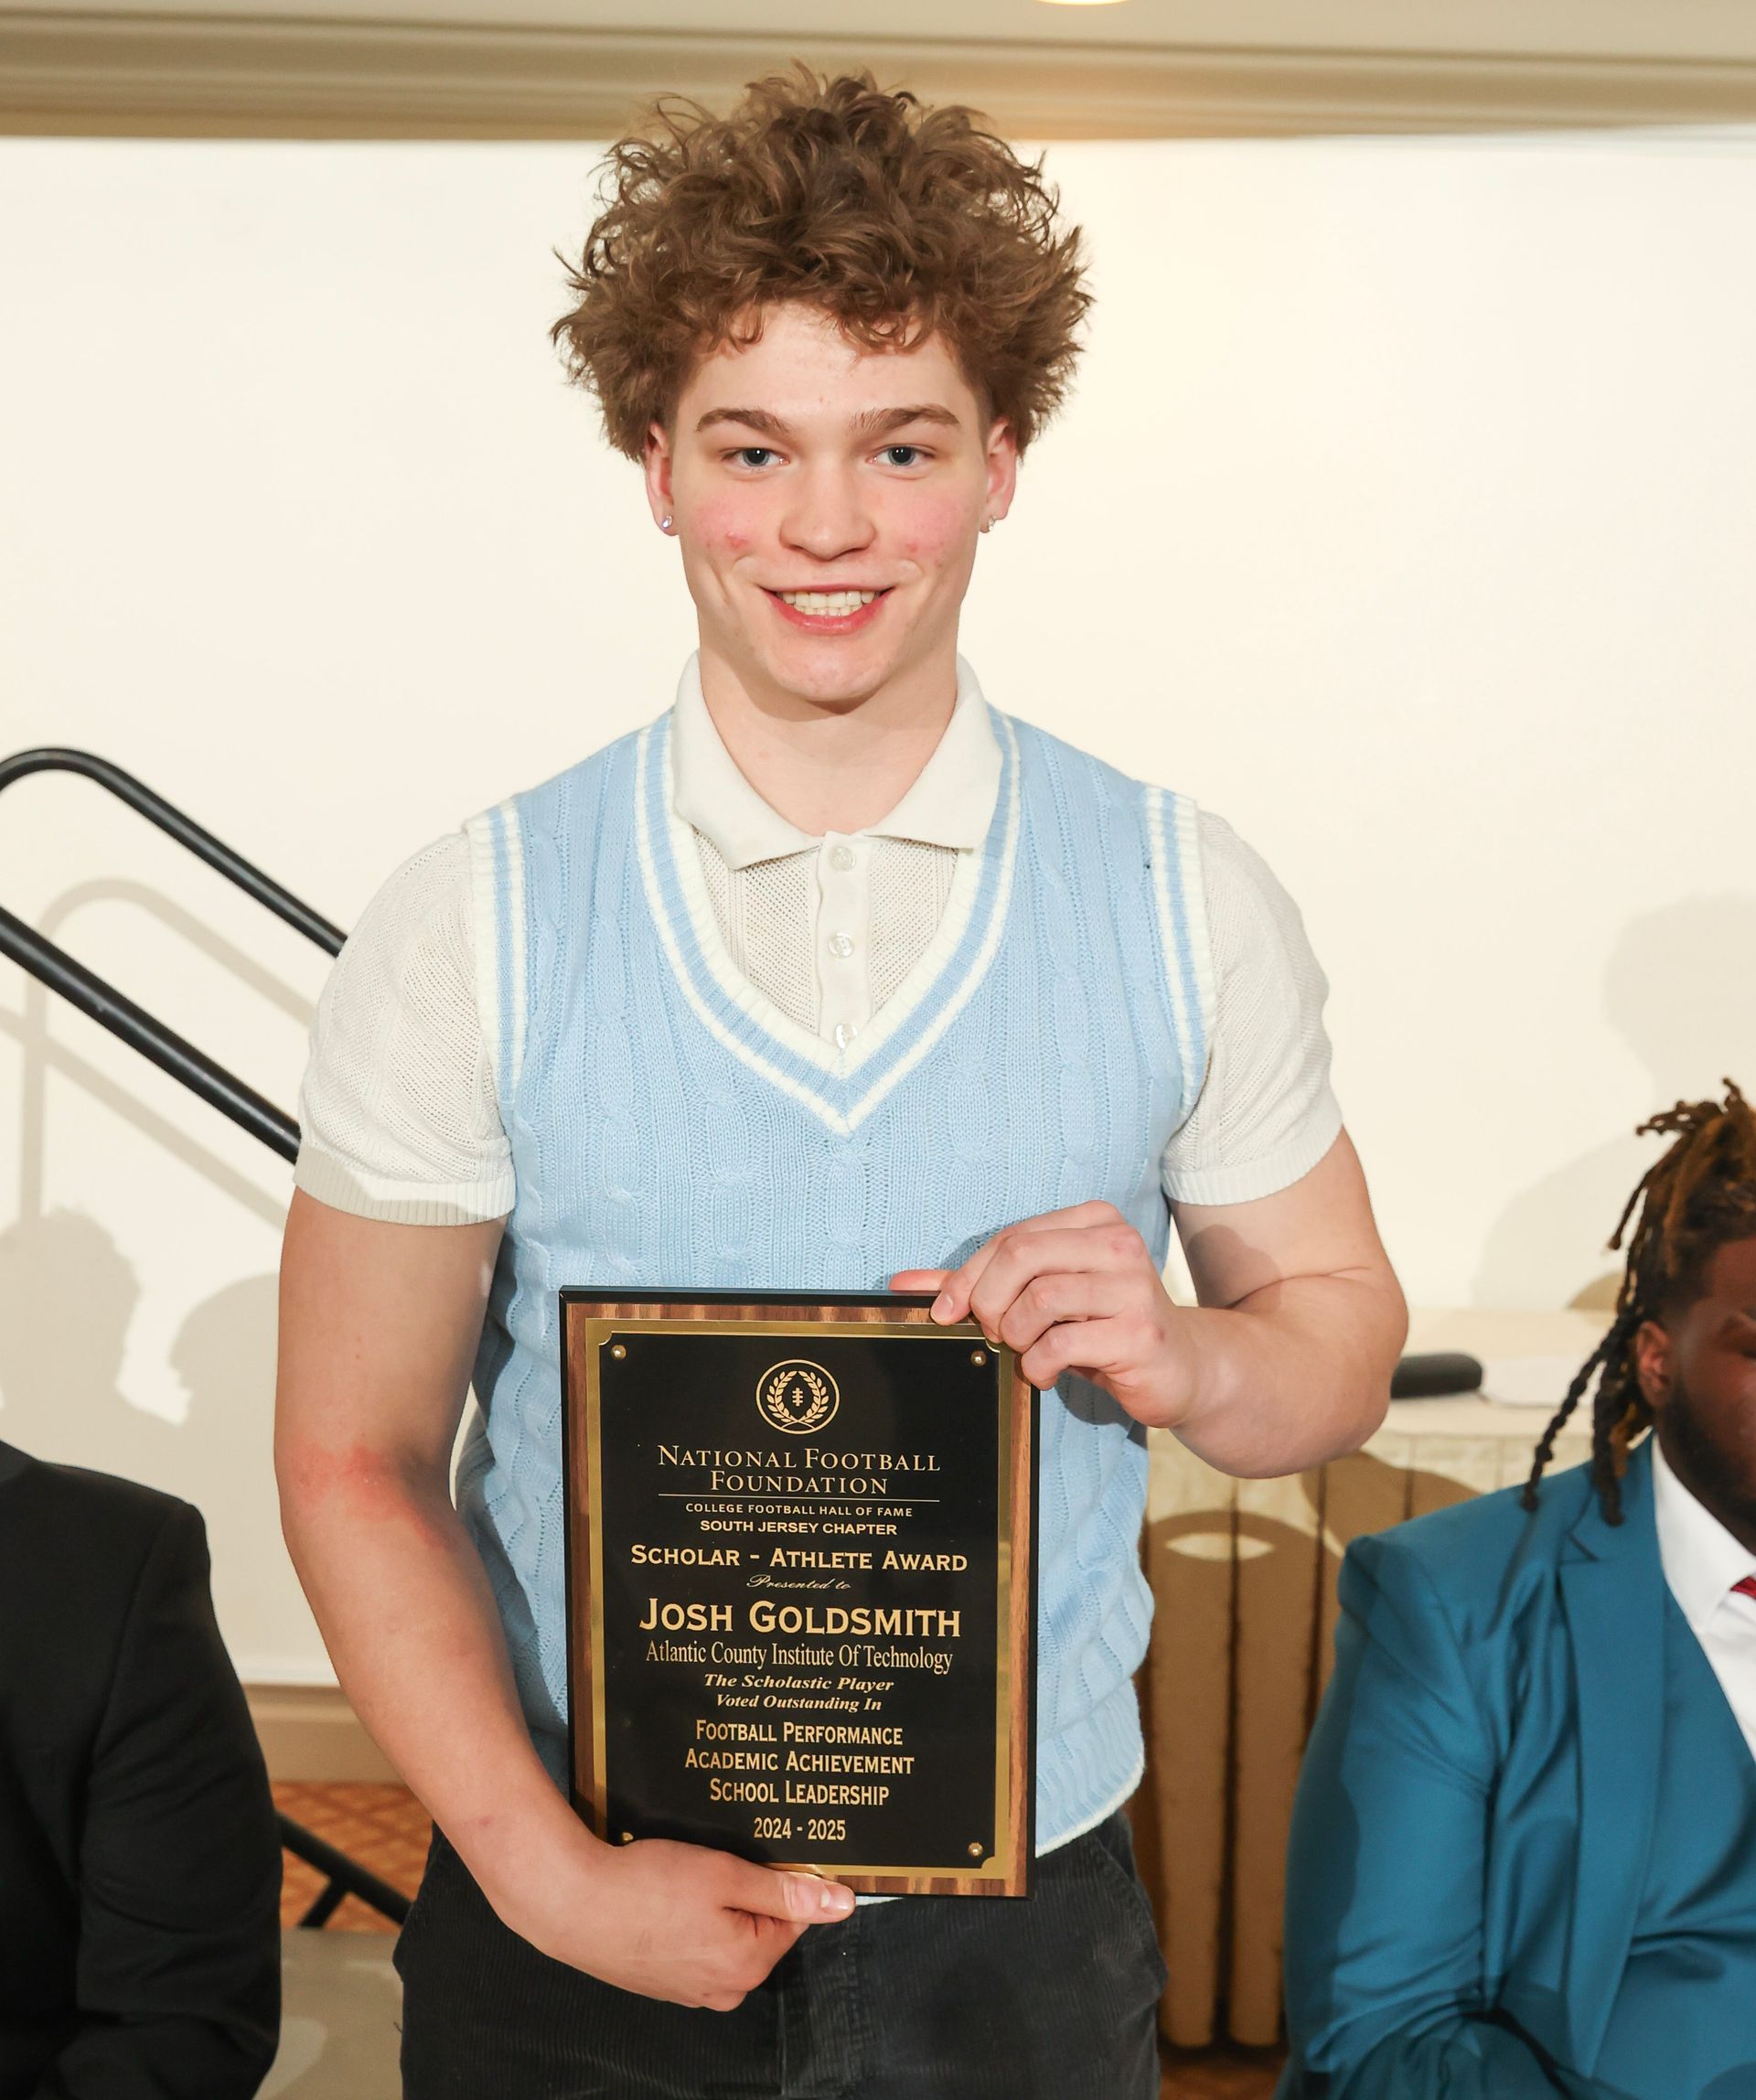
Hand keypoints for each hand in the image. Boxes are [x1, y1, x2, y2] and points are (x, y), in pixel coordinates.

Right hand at [499, 1830, 853, 2009]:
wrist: (573, 1905)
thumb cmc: (649, 1886)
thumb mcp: (724, 1875)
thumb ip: (785, 1892)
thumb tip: (843, 1904)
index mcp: (748, 1964)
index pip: (792, 1918)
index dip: (778, 1880)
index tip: (753, 1855)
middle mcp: (724, 1990)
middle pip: (760, 1931)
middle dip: (745, 1895)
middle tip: (715, 1862)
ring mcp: (690, 1992)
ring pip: (726, 1939)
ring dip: (715, 1909)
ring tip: (685, 1877)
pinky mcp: (663, 1984)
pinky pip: (695, 1949)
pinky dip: (688, 1924)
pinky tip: (665, 1899)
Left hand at [894, 1199, 1198, 1429]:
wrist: (1183, 1368)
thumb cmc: (1103, 1328)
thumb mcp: (1044, 1298)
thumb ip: (978, 1285)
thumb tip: (903, 1283)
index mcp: (1094, 1222)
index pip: (1012, 1238)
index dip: (968, 1277)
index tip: (947, 1313)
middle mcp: (1118, 1244)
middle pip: (1021, 1257)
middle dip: (988, 1301)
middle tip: (991, 1333)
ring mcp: (1134, 1287)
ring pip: (1040, 1299)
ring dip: (1015, 1335)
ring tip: (1025, 1351)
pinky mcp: (1140, 1333)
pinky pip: (1061, 1343)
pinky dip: (1037, 1364)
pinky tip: (1046, 1372)